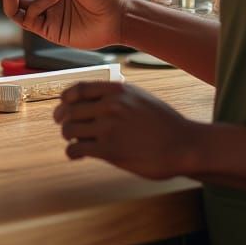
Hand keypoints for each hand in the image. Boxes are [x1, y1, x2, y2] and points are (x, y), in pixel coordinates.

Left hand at [54, 81, 196, 178]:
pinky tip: (77, 155)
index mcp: (117, 90)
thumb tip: (96, 97)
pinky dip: (72, 152)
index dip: (65, 98)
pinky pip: (77, 149)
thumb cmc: (164, 122)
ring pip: (69, 129)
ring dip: (68, 136)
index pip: (78, 88)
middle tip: (64, 126)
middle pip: (69, 110)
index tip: (63, 104)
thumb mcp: (140, 97)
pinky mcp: (110, 151)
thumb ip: (117, 94)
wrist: (183, 145)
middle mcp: (110, 106)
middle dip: (62, 119)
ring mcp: (109, 128)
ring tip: (75, 141)